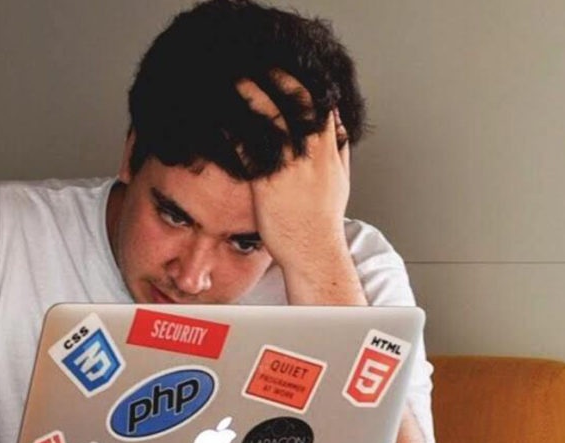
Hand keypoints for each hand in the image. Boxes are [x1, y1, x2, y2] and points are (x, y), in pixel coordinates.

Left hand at [235, 72, 350, 271]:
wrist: (314, 253)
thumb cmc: (323, 222)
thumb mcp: (340, 182)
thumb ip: (339, 151)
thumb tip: (339, 128)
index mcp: (329, 153)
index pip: (322, 107)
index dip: (306, 84)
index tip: (290, 71)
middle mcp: (312, 156)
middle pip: (298, 105)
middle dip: (280, 81)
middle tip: (261, 66)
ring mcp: (290, 169)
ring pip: (273, 121)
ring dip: (254, 97)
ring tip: (237, 82)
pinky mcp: (268, 184)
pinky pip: (251, 149)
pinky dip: (237, 131)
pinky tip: (224, 121)